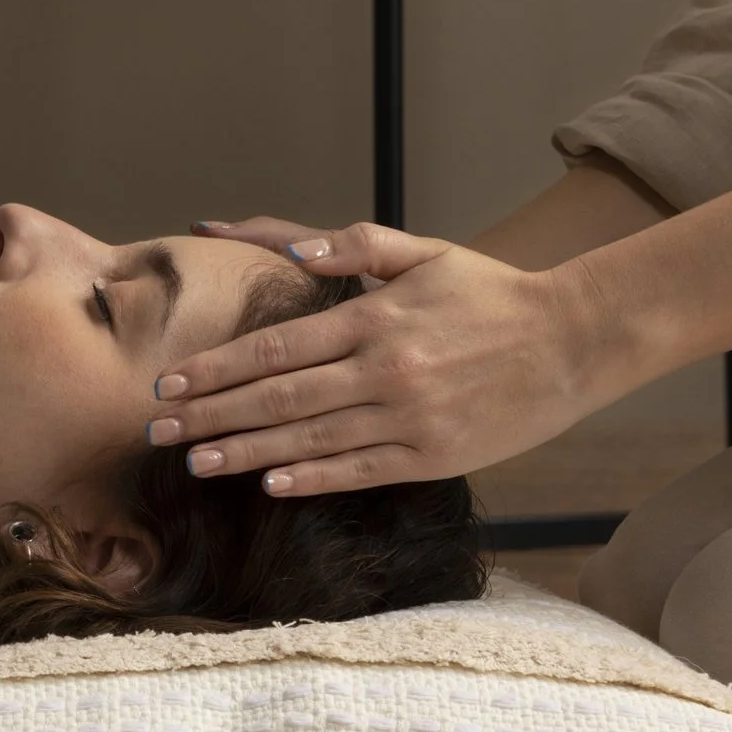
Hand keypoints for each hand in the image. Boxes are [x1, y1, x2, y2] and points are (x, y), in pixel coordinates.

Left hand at [152, 219, 620, 494]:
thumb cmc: (491, 294)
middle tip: (158, 429)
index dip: (216, 370)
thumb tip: (290, 248)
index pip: (275, 349)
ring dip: (245, 453)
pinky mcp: (432, 456)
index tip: (170, 383)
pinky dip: (311, 478)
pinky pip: (359, 471)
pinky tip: (269, 484)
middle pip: (277, 398)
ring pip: (309, 440)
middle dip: (210, 415)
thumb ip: (355, 247)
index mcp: (374, 319)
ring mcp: (408, 418)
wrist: (573, 341)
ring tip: (195, 462)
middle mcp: (384, 371)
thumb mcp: (425, 254)